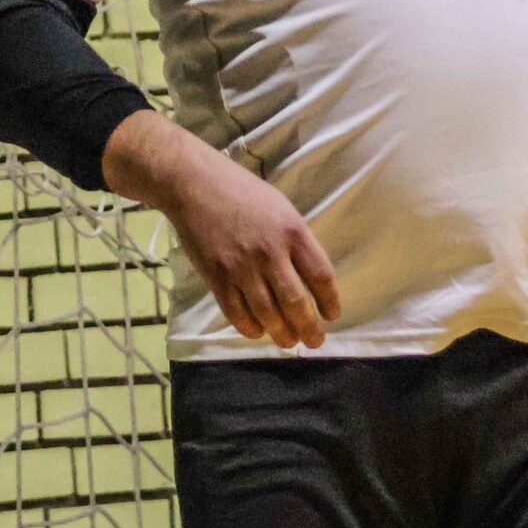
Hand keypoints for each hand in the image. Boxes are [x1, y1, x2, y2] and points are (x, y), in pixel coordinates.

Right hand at [101, 111, 342, 348]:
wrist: (195, 185)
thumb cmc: (243, 193)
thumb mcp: (282, 208)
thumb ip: (296, 241)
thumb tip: (309, 276)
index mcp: (293, 232)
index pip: (321, 276)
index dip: (330, 301)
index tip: (332, 315)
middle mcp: (270, 253)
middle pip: (296, 302)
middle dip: (309, 328)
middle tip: (315, 341)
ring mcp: (242, 268)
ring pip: (268, 314)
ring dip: (282, 334)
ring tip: (289, 342)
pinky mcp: (217, 278)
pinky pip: (237, 313)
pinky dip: (250, 328)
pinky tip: (258, 332)